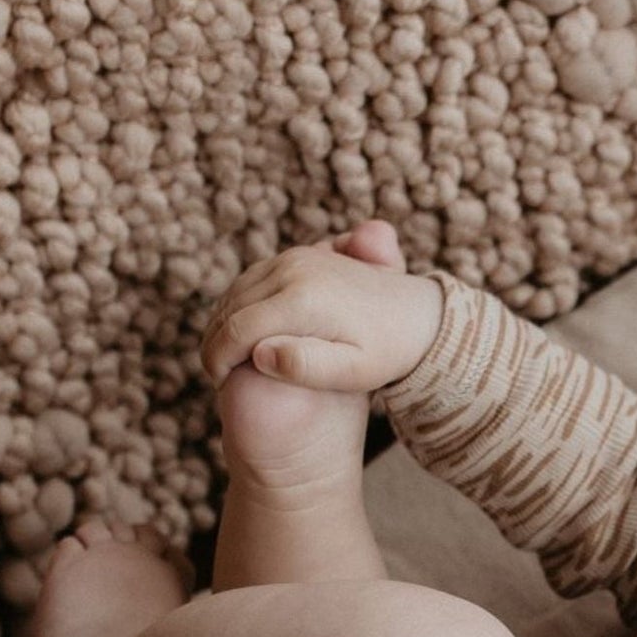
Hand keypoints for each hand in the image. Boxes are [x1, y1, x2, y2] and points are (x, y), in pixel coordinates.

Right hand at [199, 220, 442, 394]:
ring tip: (227, 357)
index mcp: (303, 300)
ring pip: (238, 290)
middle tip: (217, 374)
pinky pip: (253, 279)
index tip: (219, 383)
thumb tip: (261, 355)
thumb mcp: (354, 372)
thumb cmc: (388, 353)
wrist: (418, 314)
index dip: (219, 358)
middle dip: (217, 342)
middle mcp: (294, 269)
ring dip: (225, 322)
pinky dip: (240, 305)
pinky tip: (246, 333)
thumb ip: (308, 366)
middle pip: (233, 307)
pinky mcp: (300, 254)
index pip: (239, 329)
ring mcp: (296, 256)